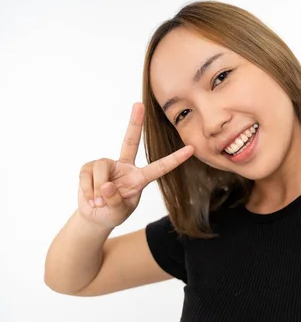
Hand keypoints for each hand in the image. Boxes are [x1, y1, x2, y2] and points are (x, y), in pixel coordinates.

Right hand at [77, 102, 193, 227]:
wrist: (94, 216)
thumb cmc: (112, 213)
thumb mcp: (118, 212)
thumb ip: (115, 201)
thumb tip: (106, 185)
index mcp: (140, 178)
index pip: (159, 167)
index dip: (175, 159)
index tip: (191, 148)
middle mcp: (126, 167)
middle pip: (131, 142)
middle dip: (135, 123)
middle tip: (140, 104)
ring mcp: (108, 165)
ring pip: (102, 168)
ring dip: (97, 188)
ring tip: (98, 202)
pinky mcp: (90, 166)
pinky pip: (87, 174)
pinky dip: (87, 189)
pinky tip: (90, 198)